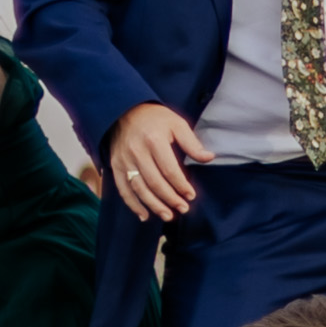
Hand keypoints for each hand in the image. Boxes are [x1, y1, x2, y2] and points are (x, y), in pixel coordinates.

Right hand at [104, 101, 208, 222]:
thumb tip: (209, 158)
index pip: (169, 169)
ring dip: (154, 205)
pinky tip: (144, 215)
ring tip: (168, 216)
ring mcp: (124, 160)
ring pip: (139, 189)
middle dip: (170, 198)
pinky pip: (123, 189)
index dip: (181, 185)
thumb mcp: (176, 124)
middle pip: (155, 182)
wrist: (124, 110)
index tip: (191, 195)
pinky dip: (133, 204)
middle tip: (183, 209)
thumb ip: (192, 143)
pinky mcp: (116, 165)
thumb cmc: (155, 118)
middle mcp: (137, 151)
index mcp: (154, 140)